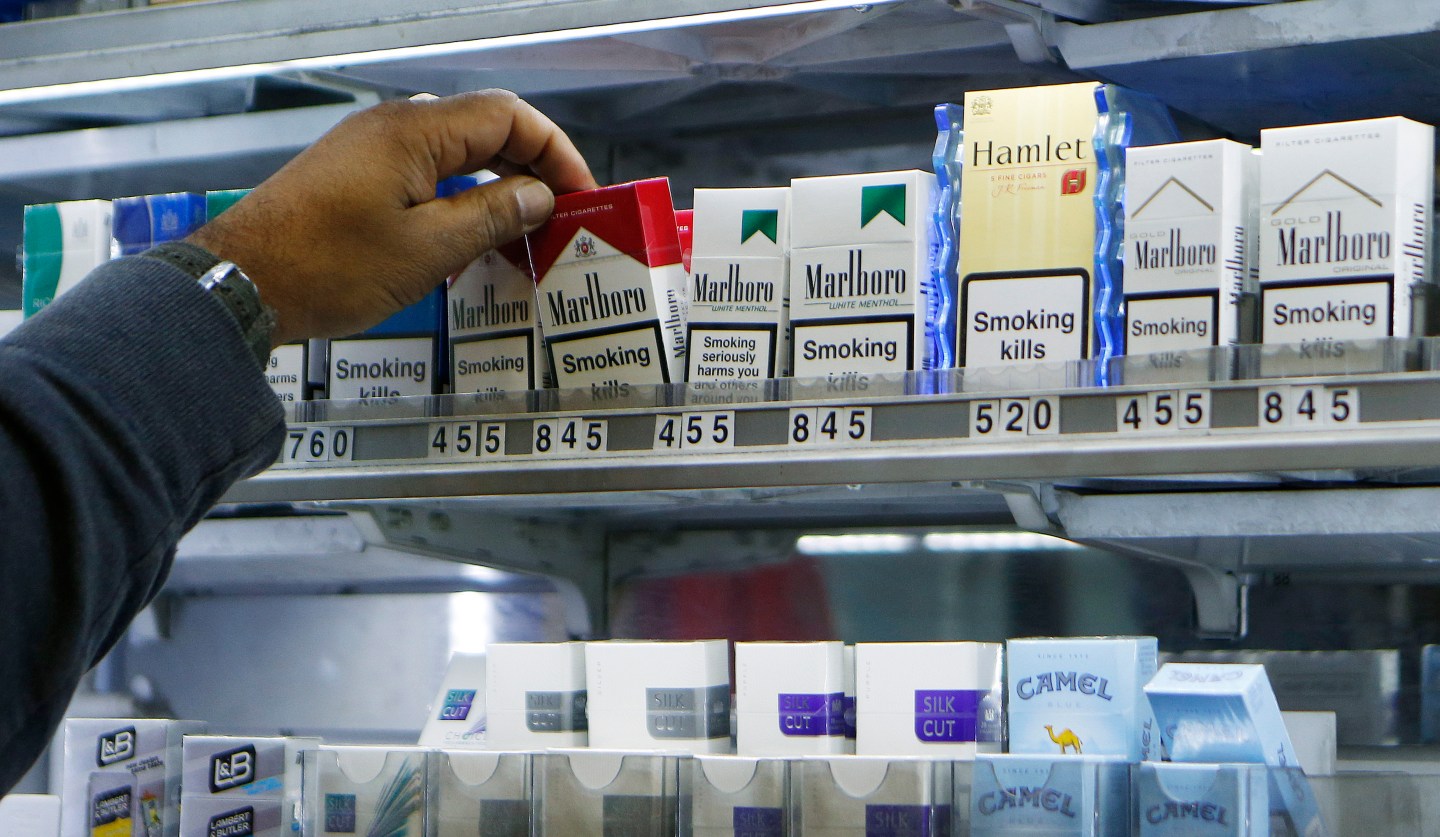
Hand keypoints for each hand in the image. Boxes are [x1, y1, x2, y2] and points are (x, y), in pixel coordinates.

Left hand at [188, 89, 597, 345]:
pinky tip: (475, 232)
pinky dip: (462, 194)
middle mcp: (393, 128)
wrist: (240, 284)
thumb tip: (537, 198)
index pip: (509, 116)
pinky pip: (427, 170)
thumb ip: (490, 217)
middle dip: (532, 167)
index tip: (579, 194)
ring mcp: (371, 149)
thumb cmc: (326, 267)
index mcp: (414, 132)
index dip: (555, 152)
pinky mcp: (356, 175)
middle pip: (485, 127)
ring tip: (526, 230)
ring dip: (498, 183)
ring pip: (456, 151)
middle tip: (562, 214)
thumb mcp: (426, 251)